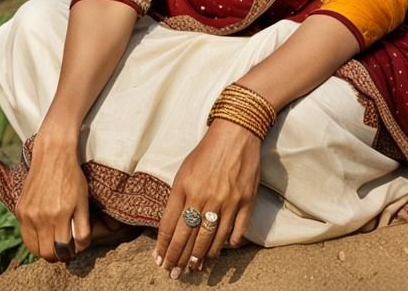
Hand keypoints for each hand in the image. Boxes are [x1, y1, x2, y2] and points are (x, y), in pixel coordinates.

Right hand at [14, 131, 91, 262]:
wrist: (53, 155)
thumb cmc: (72, 177)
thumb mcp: (83, 201)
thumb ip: (83, 228)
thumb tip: (79, 249)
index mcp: (60, 215)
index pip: (63, 250)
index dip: (69, 253)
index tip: (72, 250)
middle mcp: (42, 217)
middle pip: (46, 254)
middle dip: (56, 255)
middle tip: (62, 249)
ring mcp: (28, 214)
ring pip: (34, 248)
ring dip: (43, 249)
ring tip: (53, 241)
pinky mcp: (20, 210)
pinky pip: (25, 235)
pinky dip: (34, 238)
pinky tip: (43, 230)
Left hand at [155, 118, 260, 276]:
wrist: (236, 132)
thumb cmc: (207, 151)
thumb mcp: (184, 171)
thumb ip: (178, 198)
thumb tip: (173, 227)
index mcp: (186, 187)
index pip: (171, 226)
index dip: (165, 247)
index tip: (161, 261)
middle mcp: (205, 197)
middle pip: (189, 238)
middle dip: (179, 260)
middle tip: (174, 274)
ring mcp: (227, 201)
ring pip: (212, 240)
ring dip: (202, 258)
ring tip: (195, 268)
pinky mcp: (246, 201)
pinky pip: (237, 231)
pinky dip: (229, 244)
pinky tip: (222, 251)